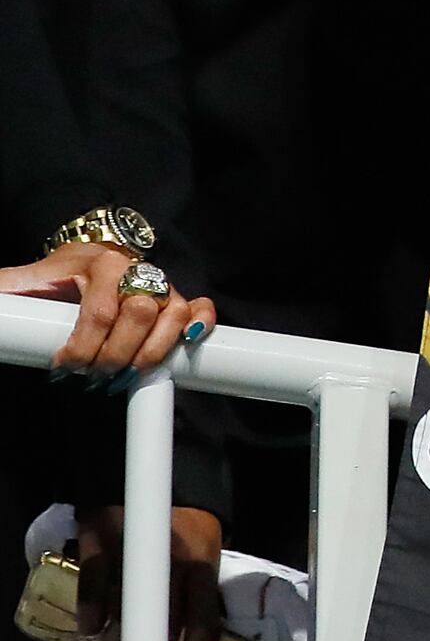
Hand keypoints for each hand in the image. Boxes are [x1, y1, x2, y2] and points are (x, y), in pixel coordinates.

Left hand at [4, 242, 212, 377]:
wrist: (84, 263)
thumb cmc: (55, 278)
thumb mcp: (26, 281)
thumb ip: (8, 290)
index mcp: (103, 263)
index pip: (100, 311)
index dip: (83, 346)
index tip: (64, 367)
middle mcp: (139, 271)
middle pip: (140, 316)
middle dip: (115, 355)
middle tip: (93, 377)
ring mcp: (162, 286)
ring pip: (173, 317)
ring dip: (151, 354)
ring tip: (124, 376)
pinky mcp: (177, 300)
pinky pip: (200, 309)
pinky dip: (200, 323)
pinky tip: (186, 342)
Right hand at [72, 504, 225, 640]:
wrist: (156, 474)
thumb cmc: (185, 523)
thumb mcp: (204, 550)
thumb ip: (199, 586)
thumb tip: (192, 633)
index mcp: (203, 565)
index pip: (204, 619)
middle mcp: (170, 559)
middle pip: (161, 619)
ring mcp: (132, 549)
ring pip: (124, 606)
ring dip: (116, 636)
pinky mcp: (100, 539)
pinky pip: (92, 583)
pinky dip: (89, 610)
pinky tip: (88, 626)